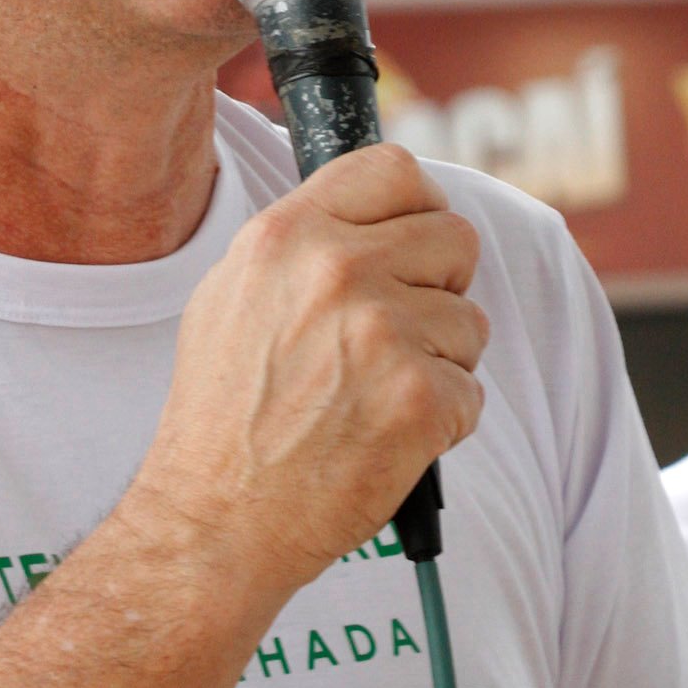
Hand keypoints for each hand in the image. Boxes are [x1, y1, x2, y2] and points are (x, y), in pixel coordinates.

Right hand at [128, 144, 486, 602]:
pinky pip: (472, 391)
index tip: (414, 238)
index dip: (418, 204)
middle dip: (441, 285)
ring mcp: (383, 333)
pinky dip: (442, 421)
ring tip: (377, 396)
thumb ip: (301, 242)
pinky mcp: (418, 400)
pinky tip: (387, 437)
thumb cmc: (222, 415)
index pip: (395, 170)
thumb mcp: (232, 293)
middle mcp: (337, 270)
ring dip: (441, 361)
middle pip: (454, 237)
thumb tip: (370, 215)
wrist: (216, 517)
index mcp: (288, 234)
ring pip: (470, 321)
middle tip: (401, 333)